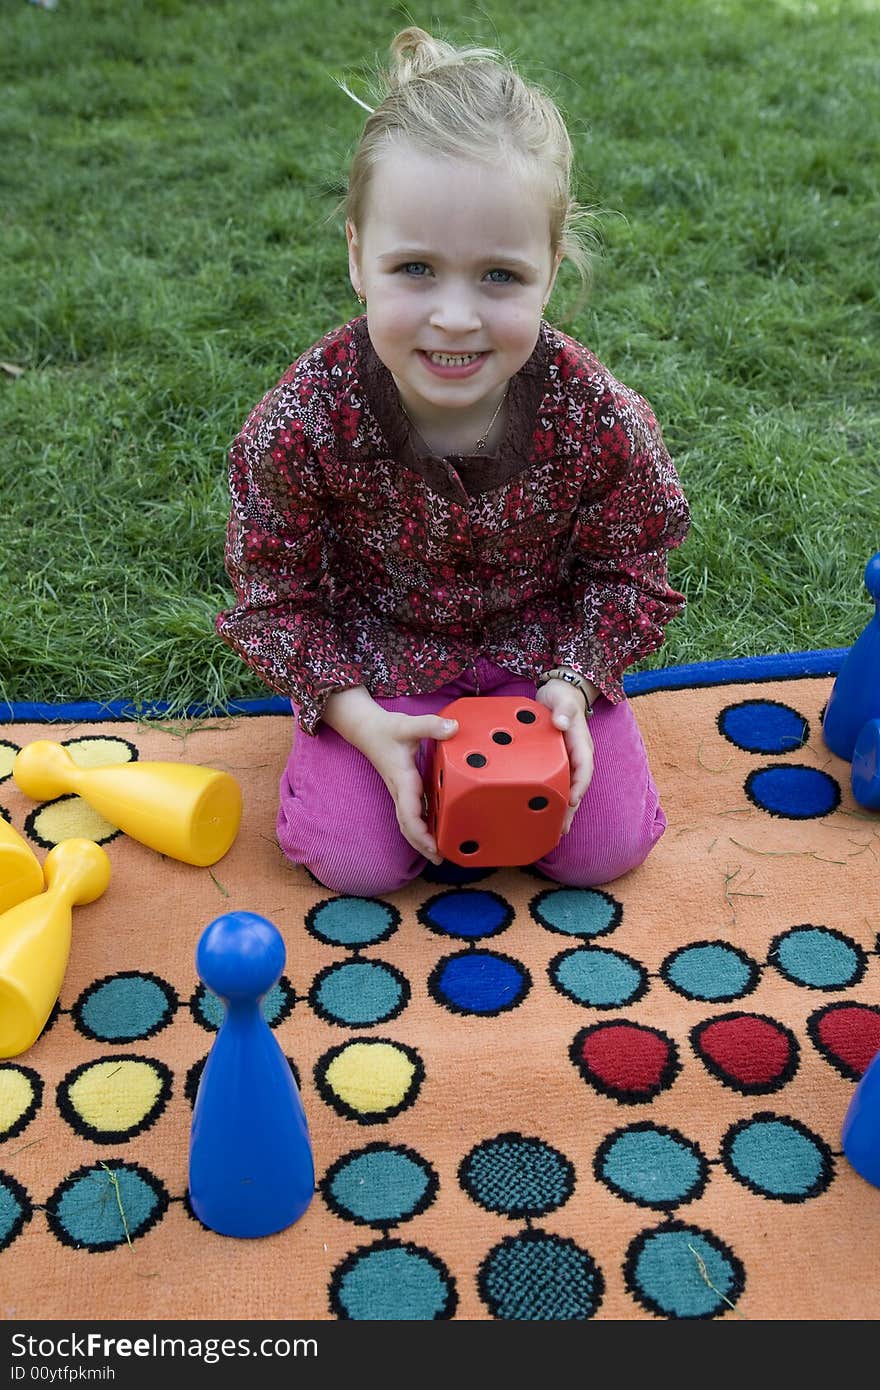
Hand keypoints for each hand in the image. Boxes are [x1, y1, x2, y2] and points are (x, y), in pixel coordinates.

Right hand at [350, 706, 458, 863]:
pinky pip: (412, 815)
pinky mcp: (403, 791)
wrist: (367, 730)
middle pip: (408, 826)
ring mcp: (400, 793)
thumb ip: (430, 726)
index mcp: (403, 779)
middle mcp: (400, 791)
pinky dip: (421, 828)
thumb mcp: (408, 725)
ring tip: (439, 854)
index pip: (409, 812)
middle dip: (422, 845)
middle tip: (441, 858)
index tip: (434, 845)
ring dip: (421, 841)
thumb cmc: (387, 730)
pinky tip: (435, 833)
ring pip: (408, 824)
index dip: (420, 832)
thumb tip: (453, 728)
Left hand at [535, 680, 594, 832]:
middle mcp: (576, 757)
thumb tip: (561, 722)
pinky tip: (542, 815)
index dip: (579, 785)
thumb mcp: (562, 700)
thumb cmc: (561, 697)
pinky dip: (551, 800)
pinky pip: (556, 784)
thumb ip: (563, 710)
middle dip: (570, 809)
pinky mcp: (555, 764)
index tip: (571, 800)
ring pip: (567, 789)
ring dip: (562, 810)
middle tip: (561, 830)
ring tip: (554, 832)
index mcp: (581, 745)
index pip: (584, 768)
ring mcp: (566, 762)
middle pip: (576, 786)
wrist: (559, 694)